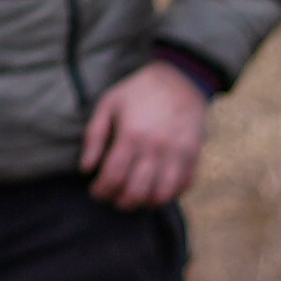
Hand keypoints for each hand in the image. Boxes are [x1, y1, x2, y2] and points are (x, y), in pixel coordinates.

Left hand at [81, 59, 210, 207]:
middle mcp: (156, 147)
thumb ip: (94, 137)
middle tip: (114, 197)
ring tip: (135, 197)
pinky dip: (169, 194)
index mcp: (132, 134)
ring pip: (161, 195)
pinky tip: (157, 188)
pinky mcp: (193, 155)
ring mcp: (178, 153)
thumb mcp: (109, 104)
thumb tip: (86, 168)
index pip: (113, 177)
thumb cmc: (138, 92)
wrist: (180, 77)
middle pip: (136, 192)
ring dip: (145, 203)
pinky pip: (183, 186)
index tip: (96, 190)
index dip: (101, 191)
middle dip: (121, 201)